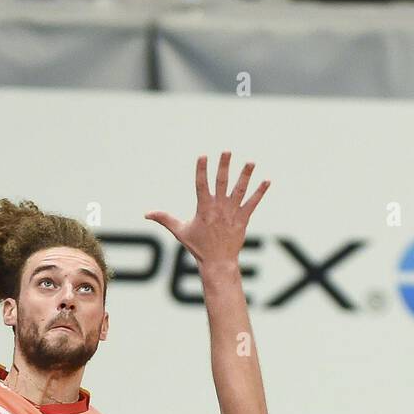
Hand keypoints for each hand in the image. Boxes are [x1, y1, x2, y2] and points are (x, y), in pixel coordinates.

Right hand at [146, 154, 268, 267]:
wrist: (218, 262)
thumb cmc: (198, 246)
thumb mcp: (180, 231)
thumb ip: (165, 219)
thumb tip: (146, 213)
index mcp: (204, 208)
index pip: (201, 184)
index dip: (202, 170)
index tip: (203, 156)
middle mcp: (219, 208)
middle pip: (222, 182)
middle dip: (224, 166)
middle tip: (227, 151)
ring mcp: (232, 212)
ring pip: (240, 190)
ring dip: (246, 175)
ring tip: (251, 162)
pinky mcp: (243, 219)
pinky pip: (253, 203)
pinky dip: (260, 192)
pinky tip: (267, 181)